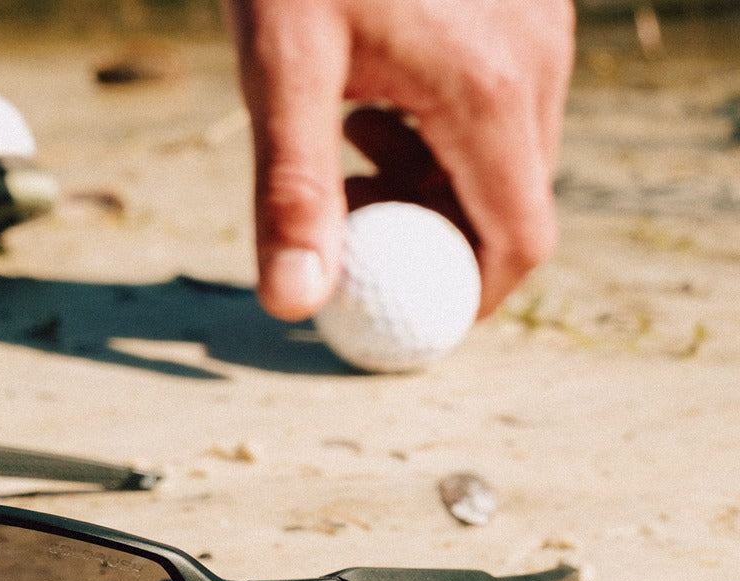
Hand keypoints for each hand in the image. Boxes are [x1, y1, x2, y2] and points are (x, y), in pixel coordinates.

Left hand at [224, 0, 575, 320]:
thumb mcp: (282, 62)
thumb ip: (291, 189)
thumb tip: (295, 306)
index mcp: (491, 94)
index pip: (519, 242)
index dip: (470, 300)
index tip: (405, 313)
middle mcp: (535, 64)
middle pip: (513, 204)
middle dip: (436, 243)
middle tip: (353, 235)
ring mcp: (536, 30)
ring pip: (502, 157)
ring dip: (430, 189)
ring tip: (348, 163)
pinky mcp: (516, 8)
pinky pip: (495, 106)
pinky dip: (436, 137)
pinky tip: (369, 108)